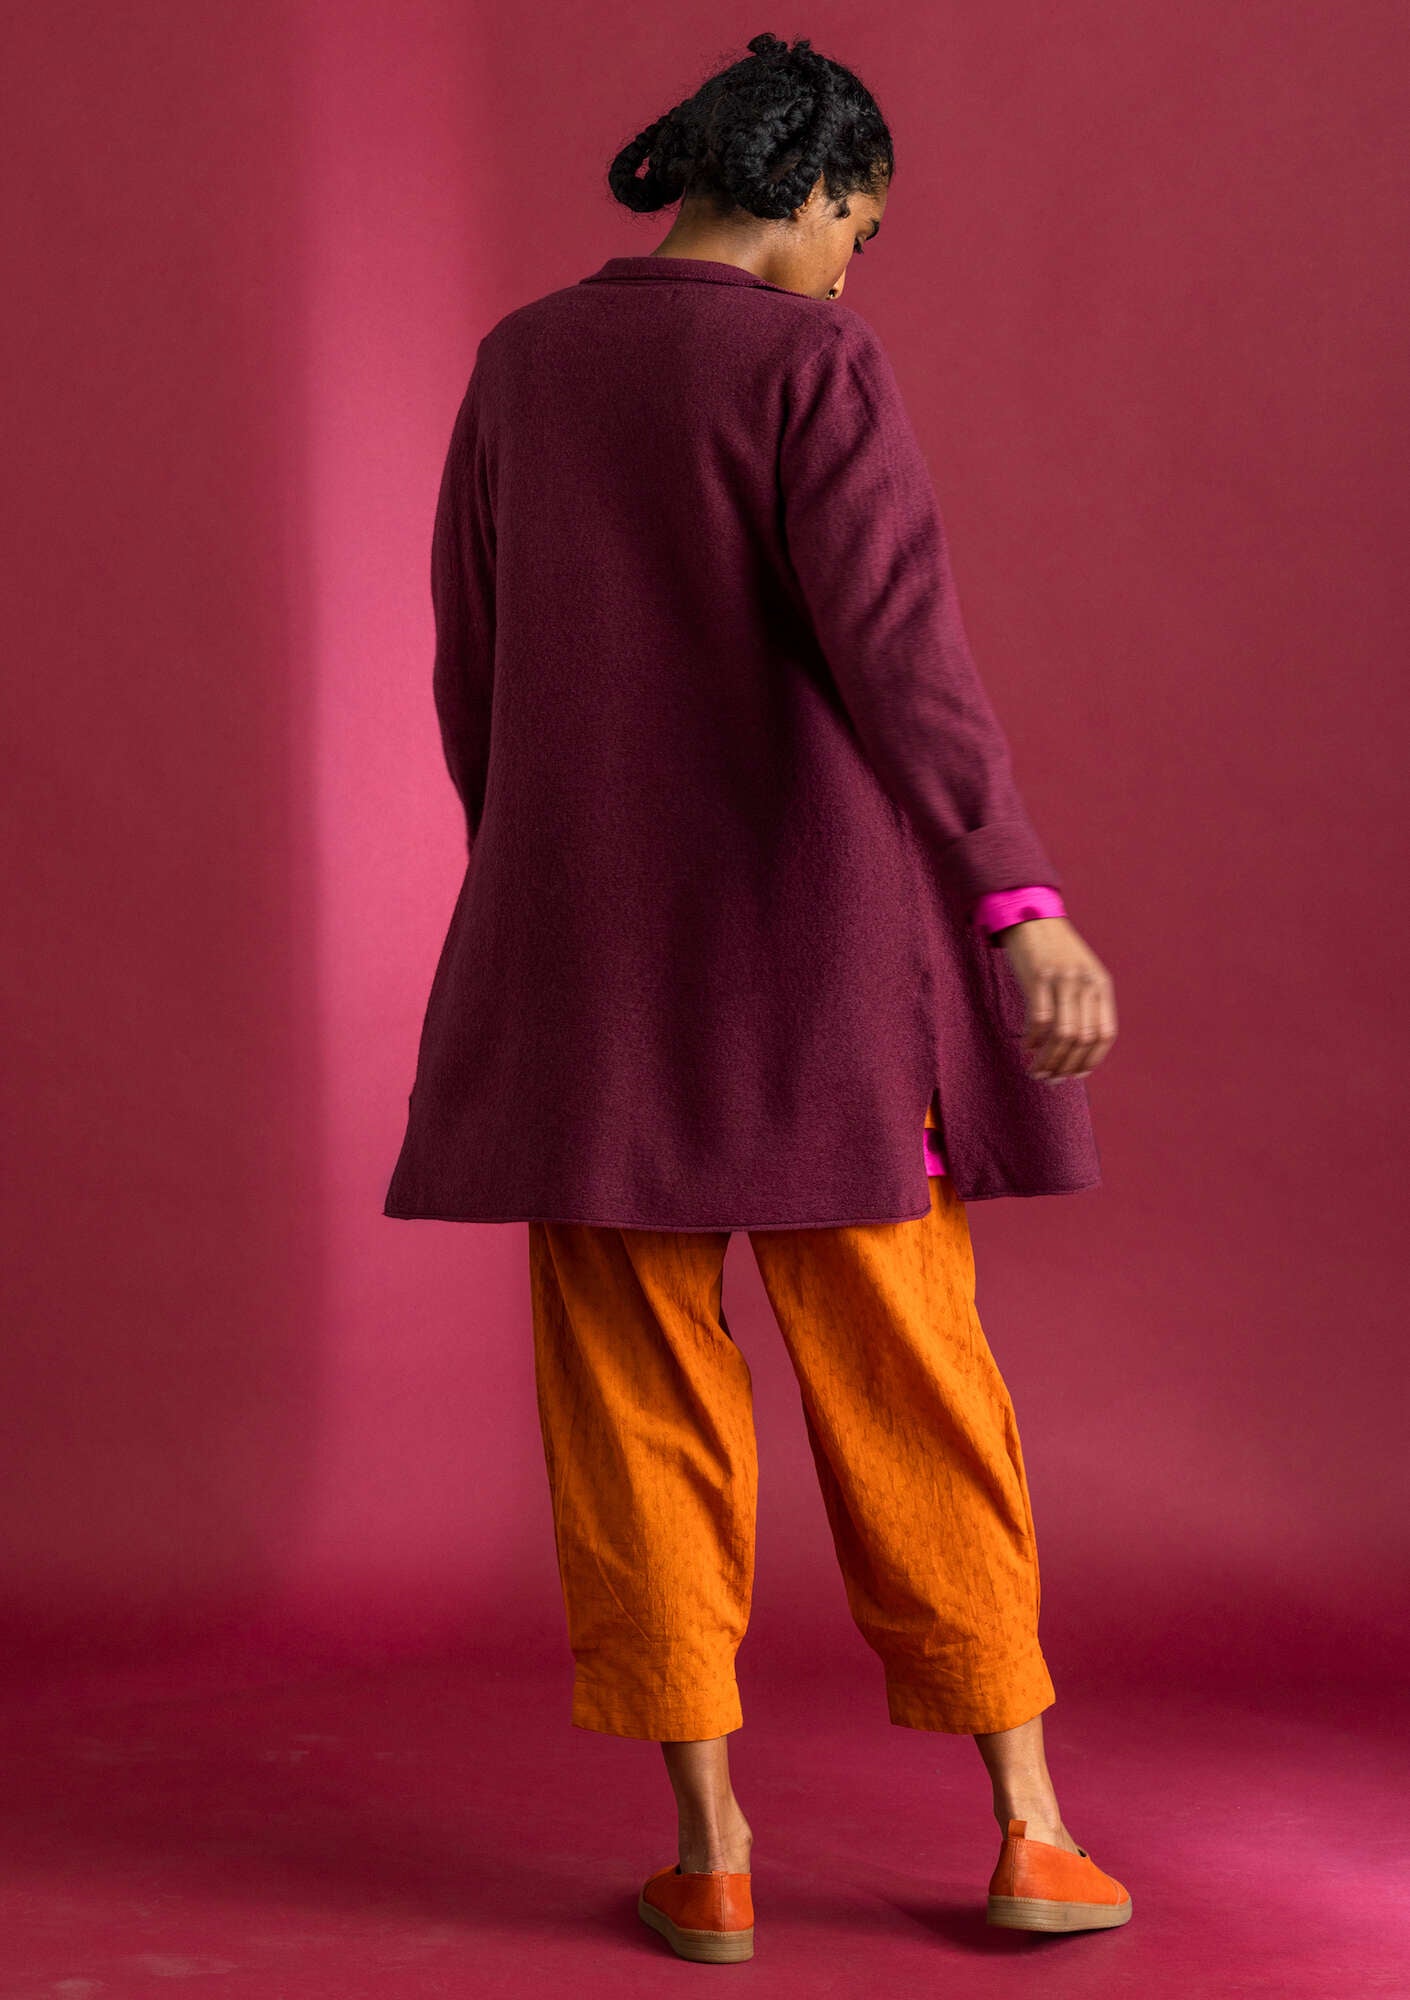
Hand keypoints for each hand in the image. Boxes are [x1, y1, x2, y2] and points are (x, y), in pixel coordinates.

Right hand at [997, 917, 1116, 1083]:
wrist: (1032, 917)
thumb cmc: (1054, 951)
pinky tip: (1027, 1047)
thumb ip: (1085, 1002)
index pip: (1105, 1033)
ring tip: (1036, 1071)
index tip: (1076, 1074)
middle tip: (1050, 1079)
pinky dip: (1033, 1040)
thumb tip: (1078, 1046)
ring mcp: (1062, 980)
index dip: (1091, 1059)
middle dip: (1066, 1065)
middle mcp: (1085, 983)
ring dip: (1048, 1059)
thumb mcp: (1080, 972)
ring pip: (1061, 1034)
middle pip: (1082, 1038)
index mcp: (1101, 984)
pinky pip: (1039, 1020)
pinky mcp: (1038, 978)